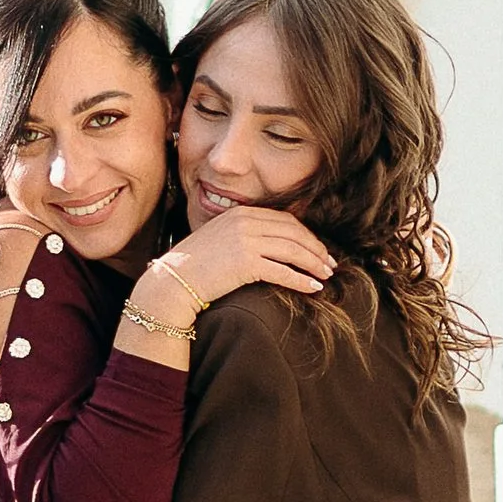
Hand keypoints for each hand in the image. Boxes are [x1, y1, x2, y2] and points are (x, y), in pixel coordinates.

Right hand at [147, 206, 334, 315]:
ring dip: (314, 264)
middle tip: (329, 264)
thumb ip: (244, 233)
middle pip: (293, 233)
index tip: (317, 249)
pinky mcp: (246, 262)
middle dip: (315, 249)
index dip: (306, 235)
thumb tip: (273, 245)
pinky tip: (313, 288)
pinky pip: (283, 271)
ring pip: (293, 250)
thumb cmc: (194, 265)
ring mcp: (246, 241)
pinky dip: (302, 280)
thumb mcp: (220, 237)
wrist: (172, 281)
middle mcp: (245, 222)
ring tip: (326, 276)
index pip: (284, 220)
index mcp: (240, 212)